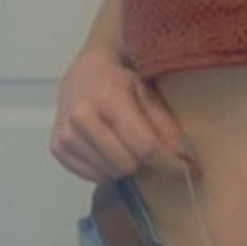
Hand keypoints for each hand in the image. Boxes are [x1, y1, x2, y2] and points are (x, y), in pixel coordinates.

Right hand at [49, 50, 199, 184]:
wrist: (85, 71)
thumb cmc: (122, 79)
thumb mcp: (149, 93)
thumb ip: (166, 125)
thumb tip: (186, 160)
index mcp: (109, 99)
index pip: (145, 147)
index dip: (170, 164)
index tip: (190, 171)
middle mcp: (81, 117)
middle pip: (127, 164)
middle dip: (144, 161)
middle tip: (147, 147)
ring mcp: (65, 134)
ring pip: (109, 173)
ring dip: (124, 164)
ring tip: (125, 143)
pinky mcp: (56, 146)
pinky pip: (91, 175)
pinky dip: (105, 167)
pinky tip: (108, 147)